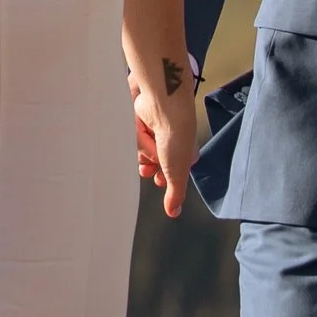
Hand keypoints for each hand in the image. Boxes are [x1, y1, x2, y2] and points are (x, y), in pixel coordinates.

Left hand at [130, 63, 194, 221]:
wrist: (163, 103)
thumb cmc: (175, 135)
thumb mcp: (177, 171)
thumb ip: (175, 193)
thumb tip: (174, 213)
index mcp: (185, 151)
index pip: (170, 170)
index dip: (163, 176)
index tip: (159, 180)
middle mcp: (170, 139)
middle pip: (151, 161)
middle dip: (147, 162)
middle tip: (146, 165)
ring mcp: (155, 127)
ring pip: (140, 148)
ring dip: (141, 145)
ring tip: (147, 136)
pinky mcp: (140, 118)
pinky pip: (132, 133)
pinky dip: (135, 131)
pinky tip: (140, 124)